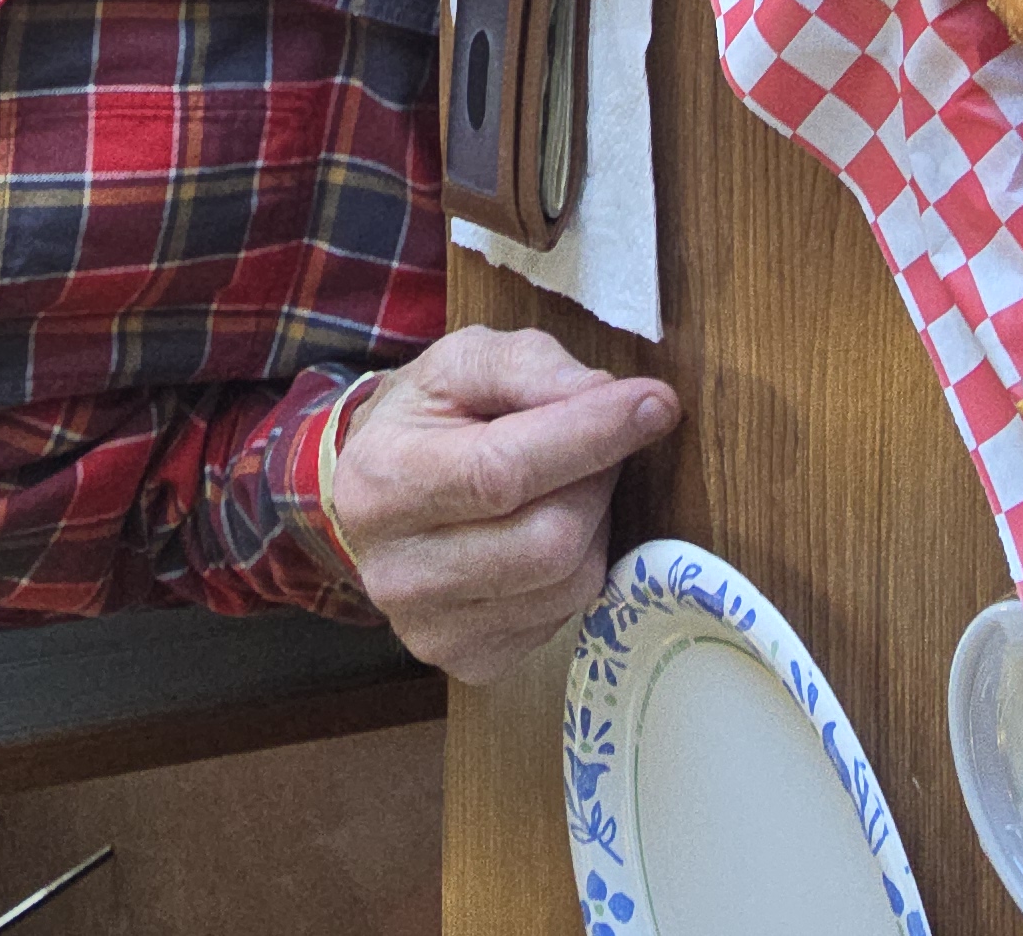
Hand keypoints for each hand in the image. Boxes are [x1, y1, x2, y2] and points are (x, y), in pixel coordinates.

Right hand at [332, 327, 680, 680]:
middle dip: (598, 481)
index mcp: (384, 480)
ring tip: (564, 489)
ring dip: (594, 524)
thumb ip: (528, 366)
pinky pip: (566, 616)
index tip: (655, 405)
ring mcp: (432, 628)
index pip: (502, 471)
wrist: (367, 499)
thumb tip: (606, 395)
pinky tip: (544, 536)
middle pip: (550, 539)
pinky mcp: (469, 661)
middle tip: (598, 446)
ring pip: (570, 581)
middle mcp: (398, 569)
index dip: (589, 437)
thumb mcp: (461, 363)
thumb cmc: (424, 421)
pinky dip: (577, 568)